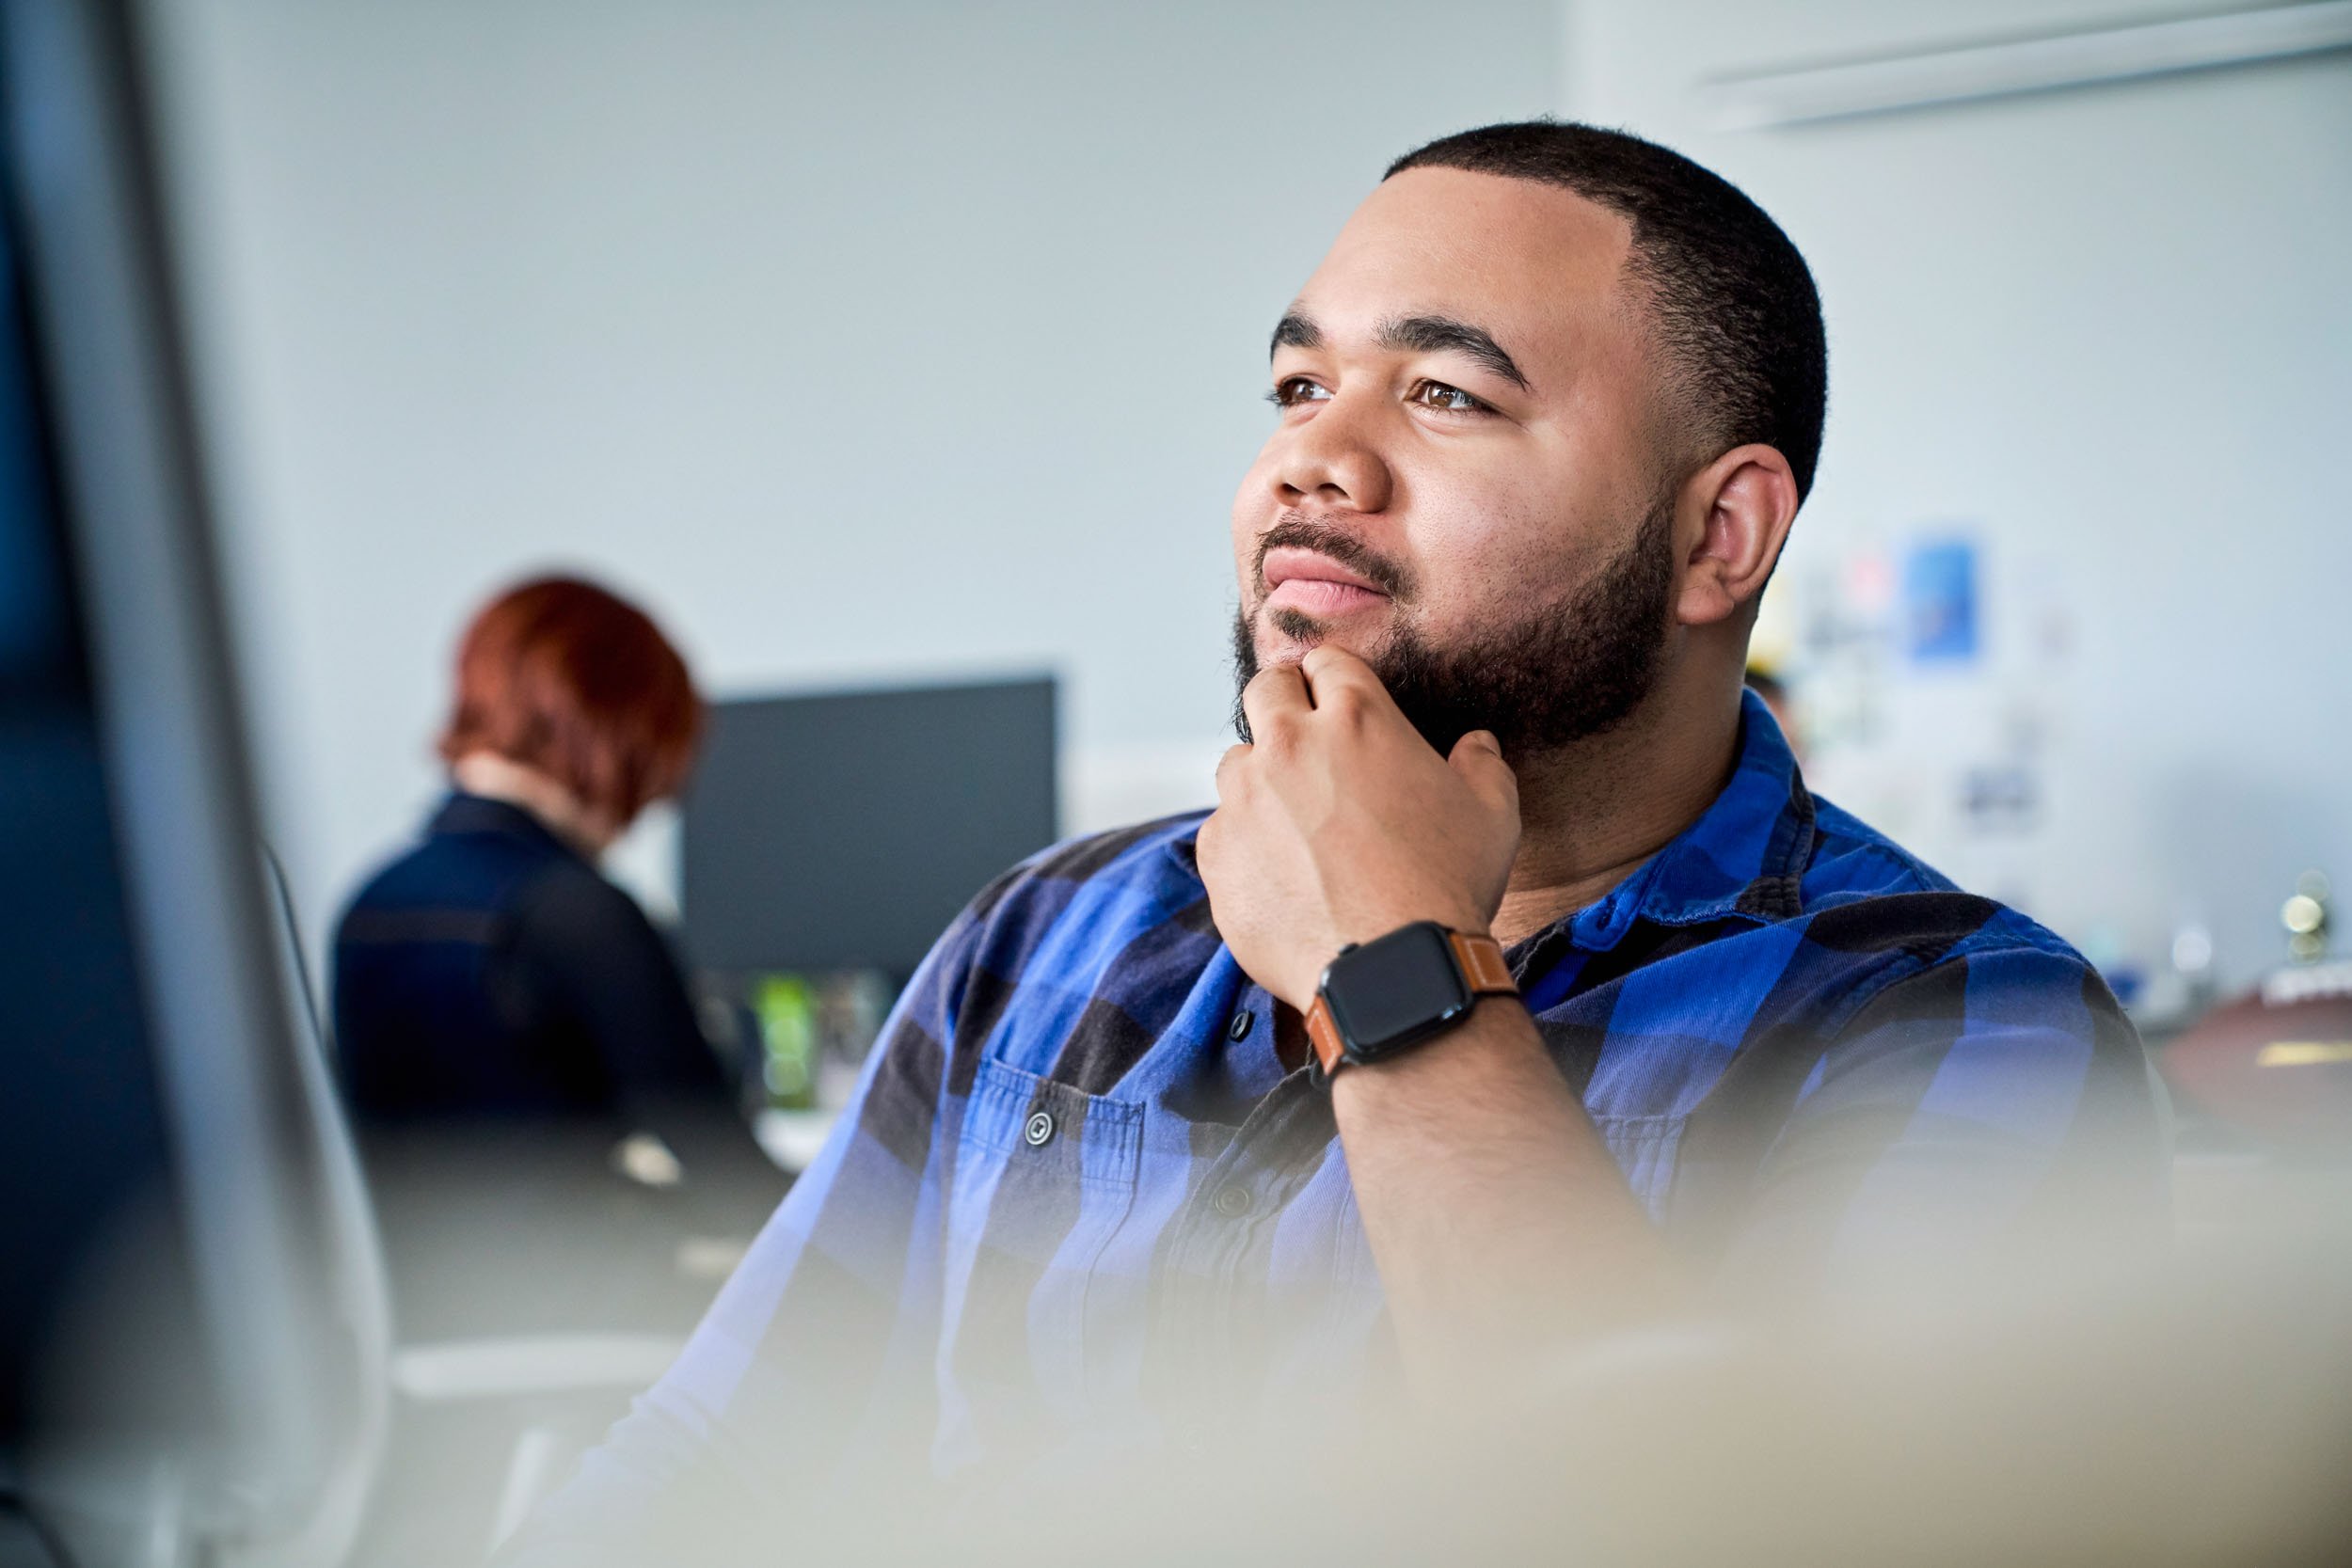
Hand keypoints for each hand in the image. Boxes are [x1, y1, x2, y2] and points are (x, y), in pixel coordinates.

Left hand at [1196, 645, 1520, 1008]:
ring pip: (1236, 762)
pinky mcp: (1217, 852)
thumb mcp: (1492, 815)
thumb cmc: (1446, 887)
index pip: (1326, 661)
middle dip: (1282, 701)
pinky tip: (1281, 873)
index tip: (1335, 696)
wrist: (1390, 969)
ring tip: (1294, 820)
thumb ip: (1482, 766)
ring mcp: (1245, 798)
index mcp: (1358, 718)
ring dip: (1260, 777)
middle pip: (1264, 690)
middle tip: (1302, 735)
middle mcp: (1289, 744)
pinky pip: (1222, 830)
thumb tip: (1477, 745)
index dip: (1332, 676)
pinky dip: (1245, 842)